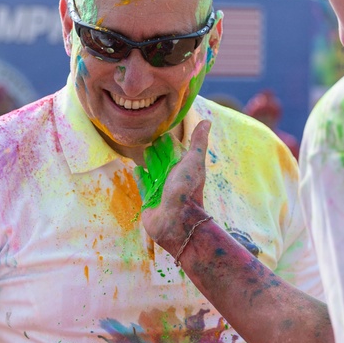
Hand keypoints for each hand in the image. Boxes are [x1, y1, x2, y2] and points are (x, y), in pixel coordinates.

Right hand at [140, 119, 210, 257]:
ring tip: (142, 150)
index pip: (175, 150)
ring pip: (153, 171)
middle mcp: (173, 177)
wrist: (176, 221)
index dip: (169, 141)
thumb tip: (207, 121)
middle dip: (157, 150)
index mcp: (184, 167)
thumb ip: (198, 142)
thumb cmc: (186, 190)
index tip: (162, 130)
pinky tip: (136, 169)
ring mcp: (160, 189)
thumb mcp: (194, 161)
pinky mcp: (149, 199)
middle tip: (148, 138)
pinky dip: (140, 177)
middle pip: (163, 159)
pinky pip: (143, 185)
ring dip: (148, 162)